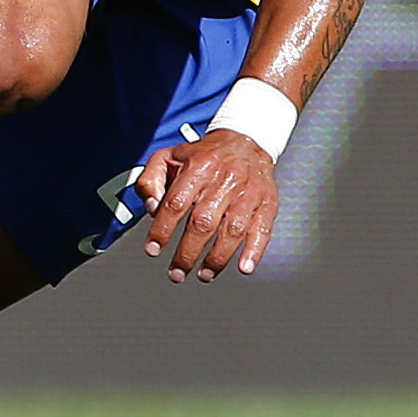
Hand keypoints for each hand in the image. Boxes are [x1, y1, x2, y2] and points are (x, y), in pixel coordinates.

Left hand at [135, 128, 277, 282]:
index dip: (162, 229)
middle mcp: (224, 180)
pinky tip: (244, 267)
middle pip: (203, 223)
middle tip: (176, 273)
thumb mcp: (169, 156)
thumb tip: (152, 208)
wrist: (246, 141)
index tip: (153, 249)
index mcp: (197, 167)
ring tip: (203, 275)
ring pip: (231, 231)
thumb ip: (151, 180)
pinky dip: (254, 251)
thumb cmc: (204, 155)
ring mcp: (247, 193)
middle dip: (187, 253)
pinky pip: (262, 230)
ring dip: (216, 259)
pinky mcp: (266, 203)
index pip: (176, 203)